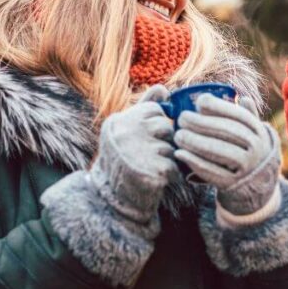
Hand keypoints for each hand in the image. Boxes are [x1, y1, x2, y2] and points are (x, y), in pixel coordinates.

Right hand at [93, 84, 181, 224]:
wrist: (112, 200)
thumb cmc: (123, 161)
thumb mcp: (127, 130)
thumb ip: (145, 107)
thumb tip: (163, 88)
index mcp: (119, 121)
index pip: (155, 110)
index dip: (156, 125)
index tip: (145, 138)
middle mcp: (125, 133)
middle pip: (165, 126)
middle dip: (164, 141)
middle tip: (148, 155)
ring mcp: (137, 152)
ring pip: (171, 147)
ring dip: (166, 159)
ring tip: (149, 167)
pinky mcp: (151, 172)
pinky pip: (174, 166)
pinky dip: (170, 175)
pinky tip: (155, 179)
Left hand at [173, 95, 280, 215]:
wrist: (258, 187)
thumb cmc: (248, 153)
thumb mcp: (254, 135)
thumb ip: (247, 117)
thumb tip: (242, 97)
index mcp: (259, 132)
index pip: (239, 116)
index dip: (219, 107)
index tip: (199, 102)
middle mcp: (257, 149)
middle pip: (227, 132)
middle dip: (201, 123)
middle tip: (182, 118)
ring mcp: (246, 168)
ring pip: (219, 151)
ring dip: (195, 142)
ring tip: (178, 135)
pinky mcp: (233, 184)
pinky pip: (212, 172)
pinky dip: (194, 162)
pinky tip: (180, 154)